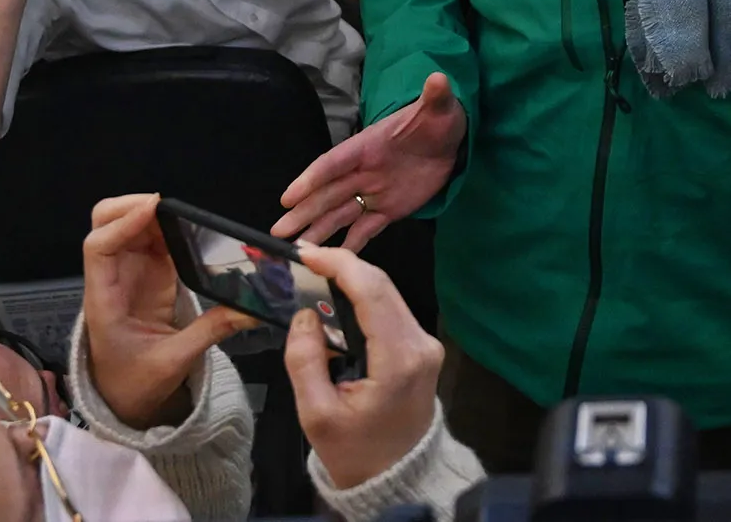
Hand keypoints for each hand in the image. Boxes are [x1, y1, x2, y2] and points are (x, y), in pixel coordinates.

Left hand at [82, 194, 260, 429]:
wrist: (122, 400)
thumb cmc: (135, 384)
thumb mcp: (173, 362)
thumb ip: (211, 331)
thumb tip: (251, 310)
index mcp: (105, 301)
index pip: (100, 248)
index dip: (123, 222)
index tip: (155, 207)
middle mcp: (111, 279)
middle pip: (103, 225)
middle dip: (129, 205)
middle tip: (167, 204)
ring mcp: (128, 274)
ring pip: (127, 226)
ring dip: (151, 213)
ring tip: (185, 214)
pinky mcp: (147, 275)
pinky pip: (151, 240)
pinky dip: (167, 227)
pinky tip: (189, 228)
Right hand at [276, 73, 468, 250]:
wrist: (451, 140)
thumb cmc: (438, 120)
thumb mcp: (439, 107)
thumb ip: (435, 97)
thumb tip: (439, 78)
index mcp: (367, 146)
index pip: (334, 163)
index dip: (311, 178)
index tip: (288, 196)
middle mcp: (364, 171)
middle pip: (327, 194)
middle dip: (303, 212)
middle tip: (277, 233)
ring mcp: (374, 192)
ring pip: (340, 213)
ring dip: (318, 230)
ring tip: (296, 250)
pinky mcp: (390, 209)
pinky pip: (367, 229)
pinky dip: (352, 244)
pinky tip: (336, 261)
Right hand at [285, 245, 444, 490]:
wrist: (396, 477)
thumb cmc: (355, 452)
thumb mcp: (317, 415)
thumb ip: (306, 361)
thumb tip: (304, 315)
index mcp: (399, 360)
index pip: (373, 293)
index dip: (341, 265)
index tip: (308, 253)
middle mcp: (421, 345)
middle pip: (383, 287)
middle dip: (344, 265)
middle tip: (305, 258)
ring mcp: (426, 346)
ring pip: (389, 294)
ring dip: (354, 280)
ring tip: (316, 272)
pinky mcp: (422, 349)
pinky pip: (391, 310)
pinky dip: (365, 297)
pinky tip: (338, 296)